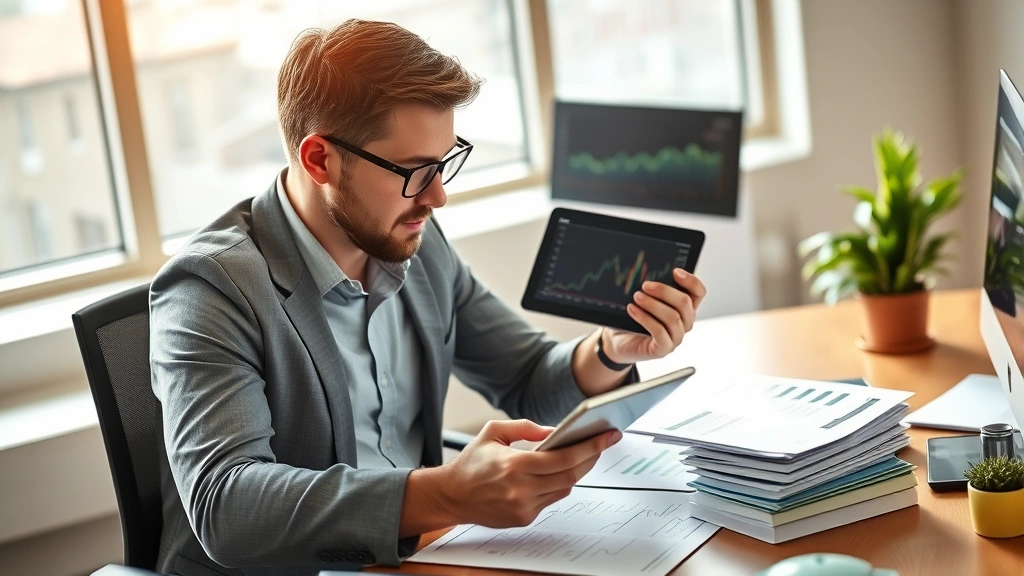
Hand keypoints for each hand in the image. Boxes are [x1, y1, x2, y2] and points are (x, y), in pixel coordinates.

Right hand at [438, 420, 621, 527]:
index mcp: (513, 465)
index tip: (607, 436)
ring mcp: (523, 506)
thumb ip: (525, 427)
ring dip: (577, 472)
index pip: (563, 458)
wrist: (451, 495)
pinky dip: (559, 484)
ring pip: (564, 489)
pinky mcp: (523, 518)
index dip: (590, 447)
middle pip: (570, 475)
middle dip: (591, 458)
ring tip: (585, 454)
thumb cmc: (471, 463)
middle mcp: (520, 489)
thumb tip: (554, 430)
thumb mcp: (493, 432)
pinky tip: (561, 472)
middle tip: (604, 443)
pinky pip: (551, 499)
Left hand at [606, 269, 706, 363]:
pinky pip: (659, 332)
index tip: (674, 271)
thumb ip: (652, 289)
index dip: (691, 281)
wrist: (617, 341)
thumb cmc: (631, 319)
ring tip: (636, 297)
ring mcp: (675, 338)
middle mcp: (684, 323)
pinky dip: (645, 318)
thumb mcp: (644, 300)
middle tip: (645, 285)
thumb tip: (649, 272)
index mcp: (684, 308)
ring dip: (653, 304)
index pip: (698, 293)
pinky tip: (633, 310)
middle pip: (685, 303)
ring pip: (673, 317)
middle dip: (664, 291)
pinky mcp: (663, 349)